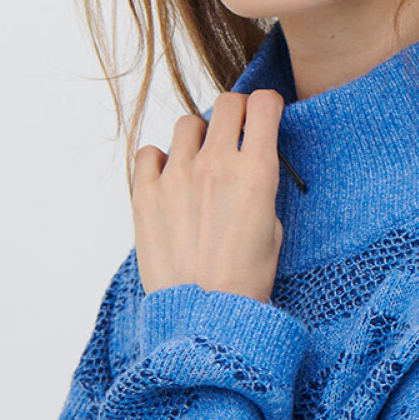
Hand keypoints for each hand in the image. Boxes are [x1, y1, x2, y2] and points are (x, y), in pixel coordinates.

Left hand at [131, 88, 284, 302]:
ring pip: (188, 124)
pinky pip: (149, 153)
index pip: (262, 105)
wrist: (205, 316)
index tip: (264, 117)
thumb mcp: (273, 231)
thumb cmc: (243, 282)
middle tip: (234, 136)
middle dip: (235, 115)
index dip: (266, 108)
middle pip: (226, 104)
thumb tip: (249, 169)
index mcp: (256, 173)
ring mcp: (177, 176)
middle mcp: (216, 165)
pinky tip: (169, 182)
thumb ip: (261, 189)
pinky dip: (160, 161)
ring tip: (199, 166)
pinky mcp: (145, 193)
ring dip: (198, 138)